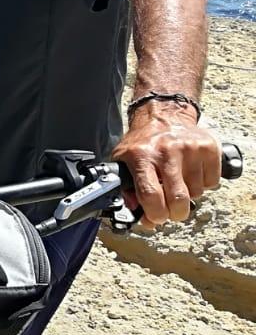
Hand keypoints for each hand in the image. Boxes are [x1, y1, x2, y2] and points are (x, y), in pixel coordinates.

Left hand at [111, 103, 222, 225]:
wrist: (163, 116)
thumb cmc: (142, 143)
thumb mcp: (124, 161)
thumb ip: (126, 188)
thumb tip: (139, 214)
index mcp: (141, 156)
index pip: (150, 195)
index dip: (155, 215)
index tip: (155, 219)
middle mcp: (166, 151)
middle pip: (178, 198)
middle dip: (175, 213)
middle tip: (171, 211)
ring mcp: (190, 148)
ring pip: (196, 193)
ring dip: (188, 196)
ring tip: (178, 182)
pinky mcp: (209, 147)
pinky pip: (211, 183)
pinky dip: (203, 185)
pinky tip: (191, 174)